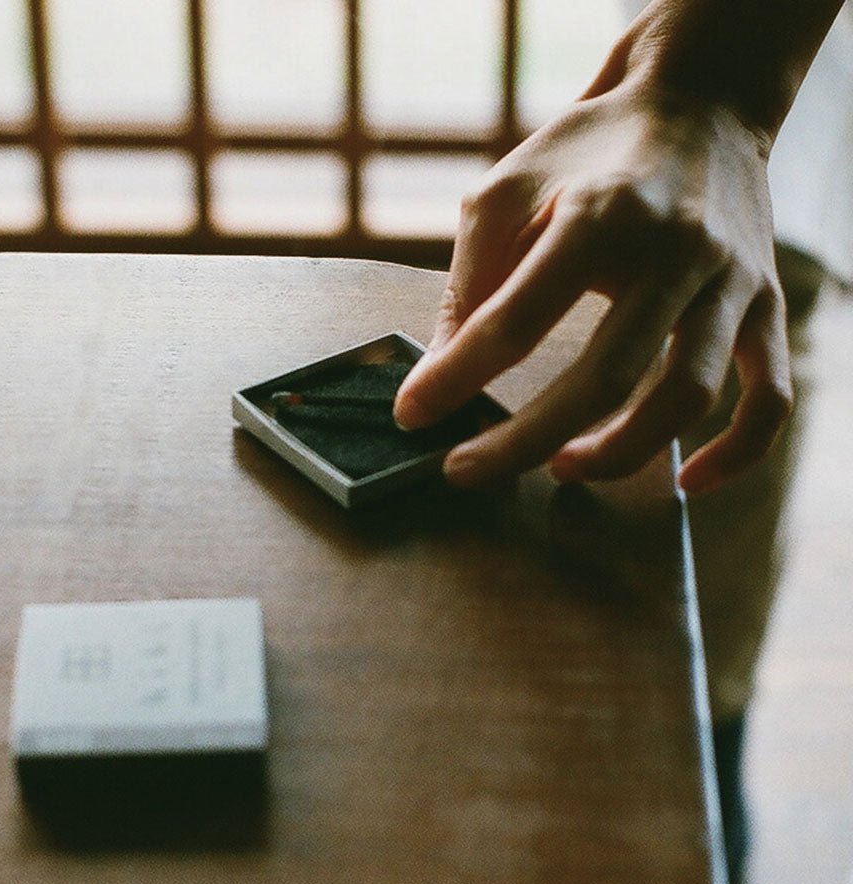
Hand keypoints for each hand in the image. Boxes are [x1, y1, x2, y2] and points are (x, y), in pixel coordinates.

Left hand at [393, 74, 792, 494]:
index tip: (411, 415)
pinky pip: (770, 394)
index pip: (516, 319)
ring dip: (619, 454)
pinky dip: (737, 452)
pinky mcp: (766, 302)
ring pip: (685, 396)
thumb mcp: (505, 193)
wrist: (696, 101)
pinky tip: (688, 484)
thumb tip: (438, 375)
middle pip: (604, 376)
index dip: (456, 377)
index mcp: (601, 213)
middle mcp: (677, 249)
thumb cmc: (582, 153)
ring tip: (561, 470)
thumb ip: (470, 283)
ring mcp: (732, 280)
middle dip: (522, 441)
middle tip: (464, 470)